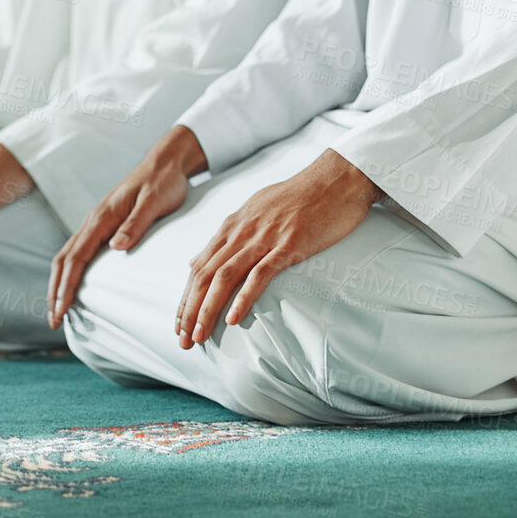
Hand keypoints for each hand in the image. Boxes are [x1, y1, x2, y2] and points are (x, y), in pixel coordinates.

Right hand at [47, 125, 206, 329]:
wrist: (166, 163)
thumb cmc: (163, 182)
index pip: (76, 259)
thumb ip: (135, 223)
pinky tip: (73, 286)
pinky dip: (70, 273)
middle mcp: (93, 221)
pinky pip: (79, 252)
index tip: (60, 311)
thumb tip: (115, 247)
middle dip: (55, 292)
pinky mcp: (103, 226)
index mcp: (102, 218)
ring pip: (68, 257)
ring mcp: (96, 224)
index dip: (65, 287)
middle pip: (63, 261)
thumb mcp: (154, 202)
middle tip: (54, 321)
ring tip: (58, 310)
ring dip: (59, 284)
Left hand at [176, 150, 381, 349]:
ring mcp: (264, 238)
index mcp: (233, 226)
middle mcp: (241, 231)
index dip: (186, 298)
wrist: (337, 177)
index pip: (199, 267)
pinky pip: (260, 274)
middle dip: (190, 310)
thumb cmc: (301, 196)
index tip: (180, 323)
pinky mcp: (289, 244)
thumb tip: (201, 257)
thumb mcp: (256, 210)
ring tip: (200, 335)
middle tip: (184, 340)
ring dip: (208, 309)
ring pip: (225, 277)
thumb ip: (230, 235)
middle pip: (205, 276)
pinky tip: (234, 319)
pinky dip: (244, 297)